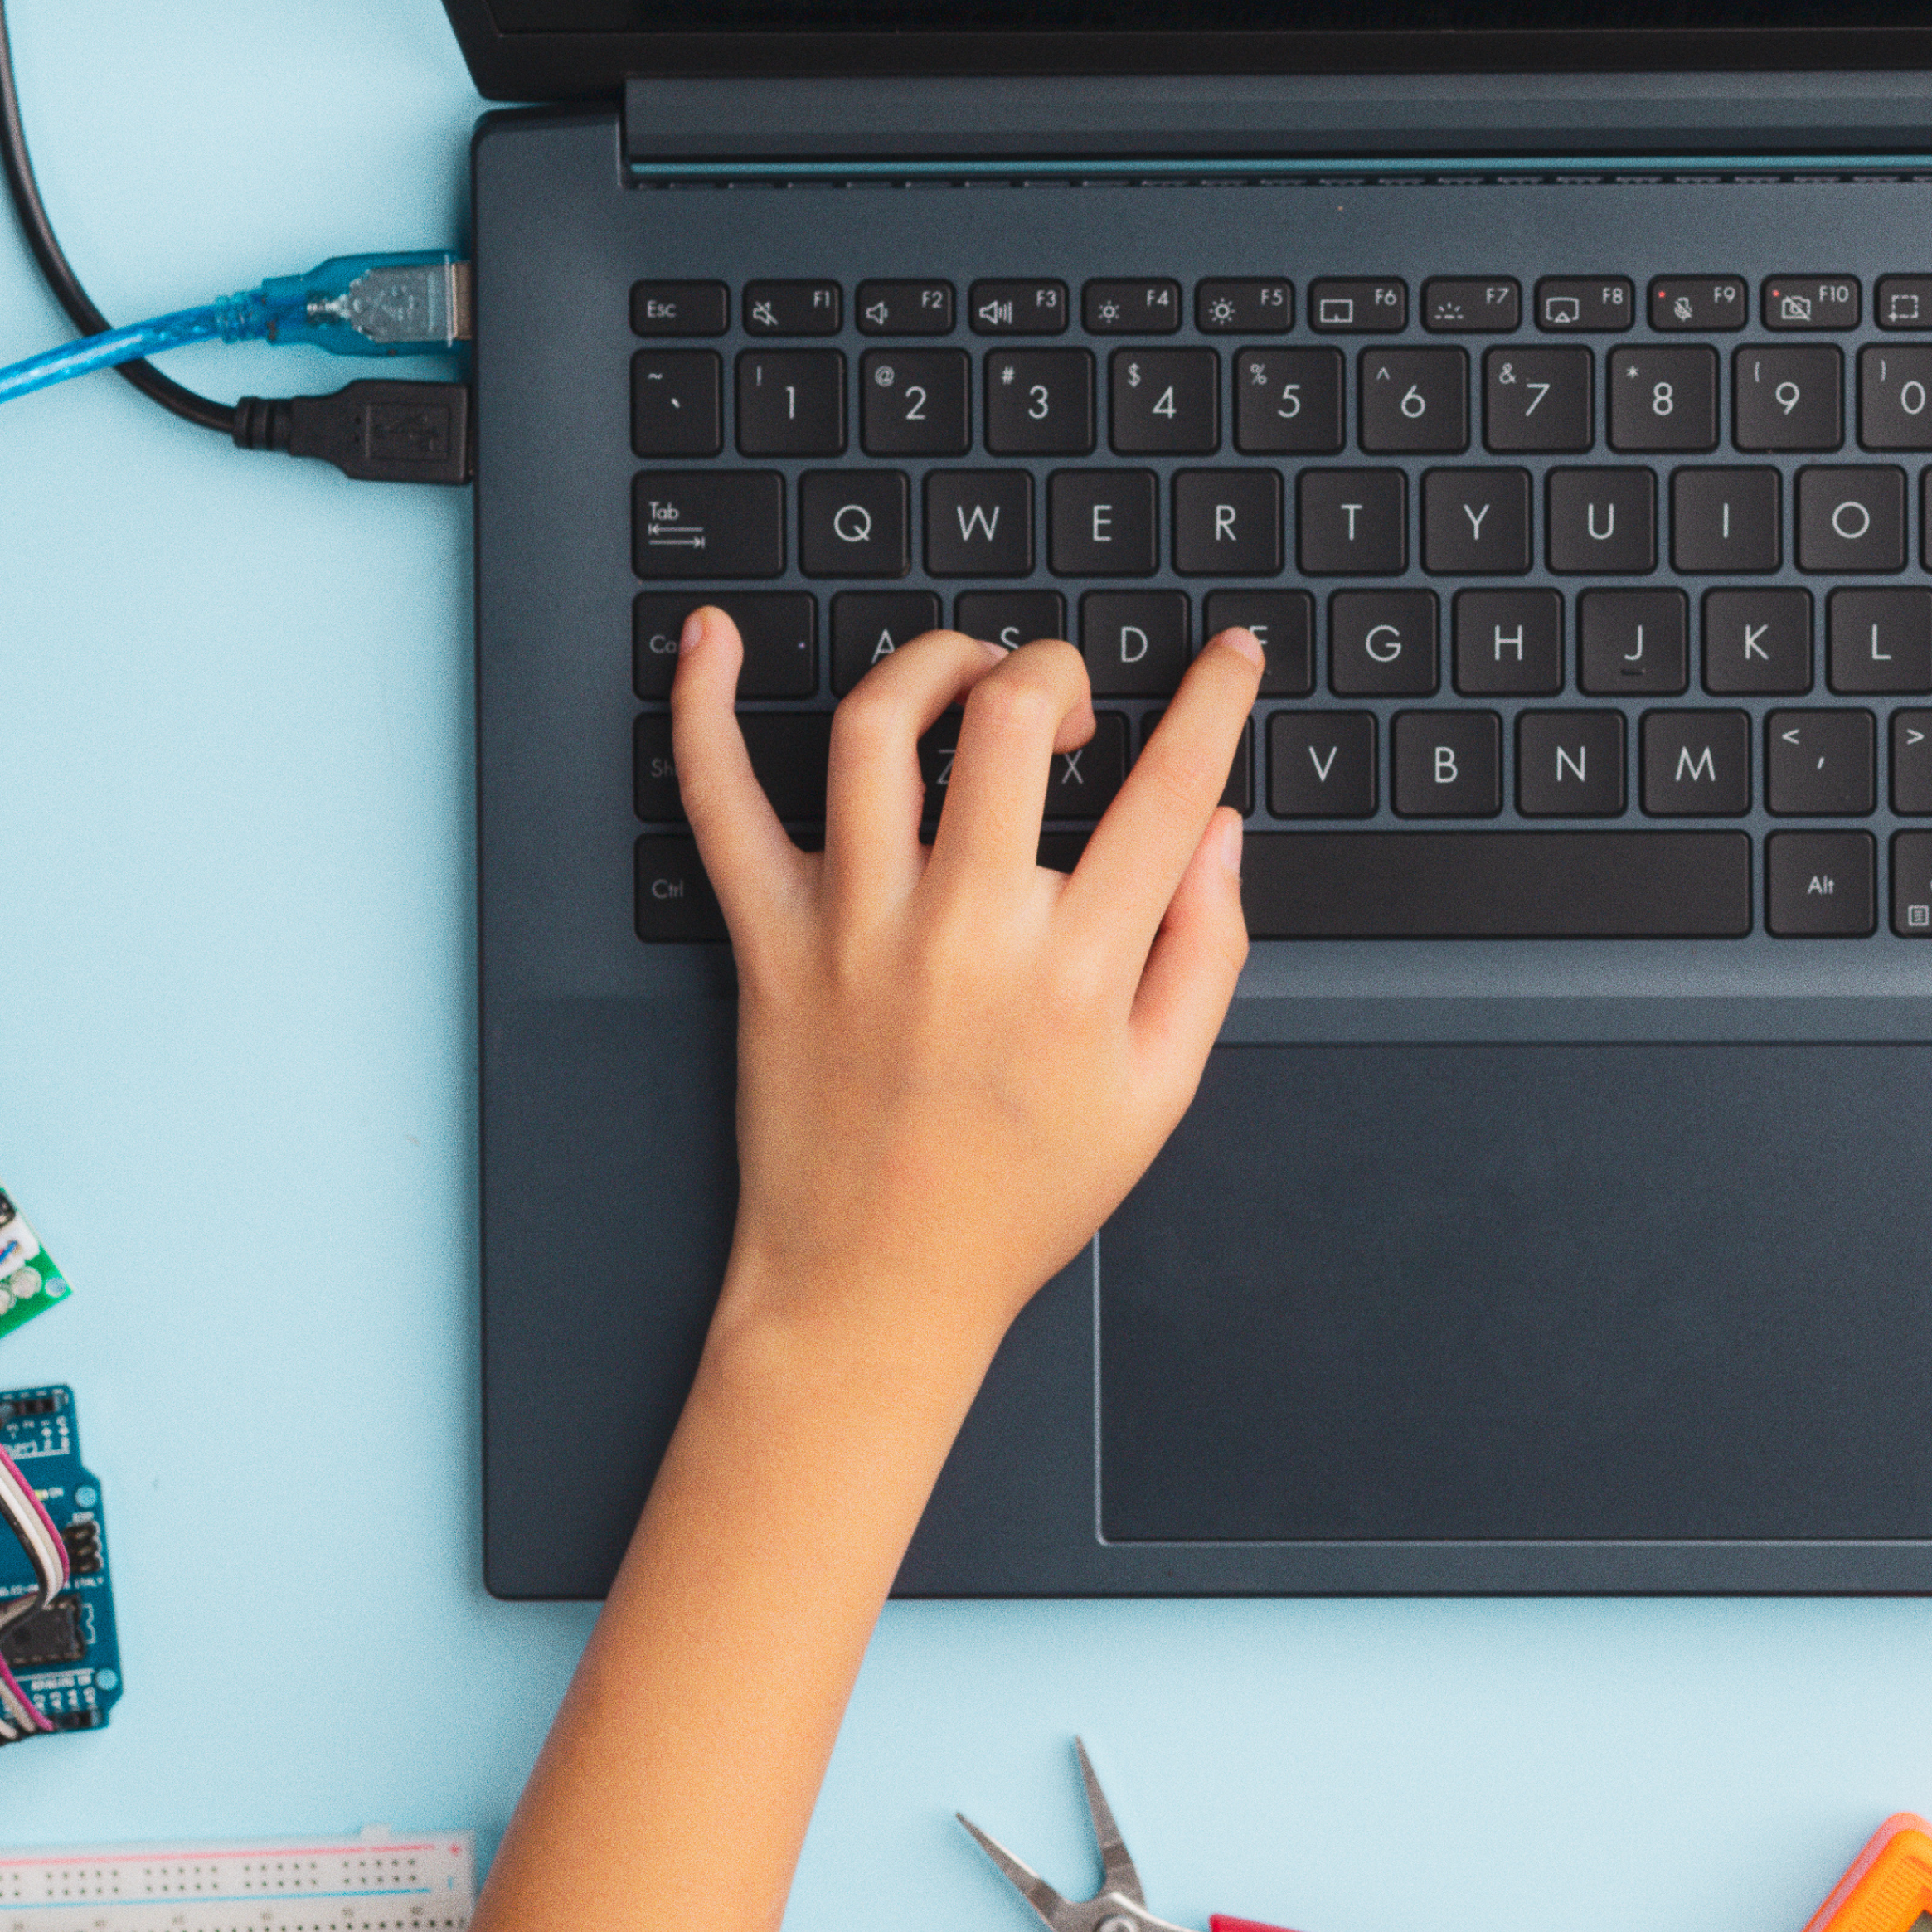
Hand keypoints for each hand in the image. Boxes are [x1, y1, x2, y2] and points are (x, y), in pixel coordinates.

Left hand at [665, 612, 1261, 1362]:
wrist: (874, 1289)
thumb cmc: (1016, 1200)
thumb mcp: (1157, 1094)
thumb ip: (1205, 953)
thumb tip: (1218, 831)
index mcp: (1075, 972)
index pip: (1168, 790)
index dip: (1213, 700)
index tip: (1228, 653)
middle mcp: (963, 932)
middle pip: (1015, 721)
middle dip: (1058, 672)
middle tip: (1069, 703)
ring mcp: (855, 928)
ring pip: (879, 729)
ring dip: (933, 665)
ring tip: (964, 677)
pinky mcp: (769, 941)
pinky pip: (719, 804)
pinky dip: (703, 710)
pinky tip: (713, 642)